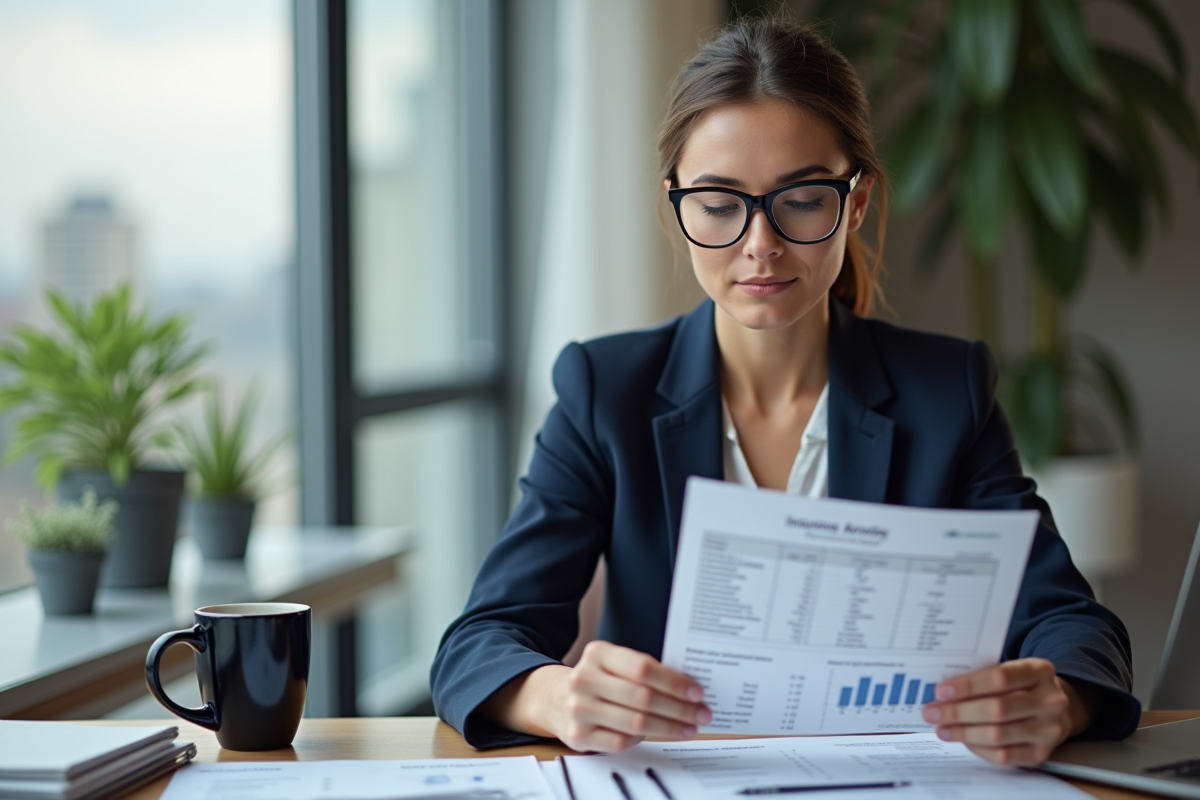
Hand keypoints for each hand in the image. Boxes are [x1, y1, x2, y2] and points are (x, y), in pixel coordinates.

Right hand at [550, 641, 711, 751]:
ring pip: (636, 722)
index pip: (642, 668)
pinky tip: (658, 733)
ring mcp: (579, 708)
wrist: (555, 699)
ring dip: (670, 727)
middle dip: (679, 708)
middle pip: (643, 697)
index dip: (673, 682)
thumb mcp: (613, 663)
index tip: (696, 692)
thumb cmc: (597, 680)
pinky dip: (644, 738)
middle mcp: (584, 679)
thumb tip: (688, 688)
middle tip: (701, 714)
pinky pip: (622, 741)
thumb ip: (642, 670)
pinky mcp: (578, 735)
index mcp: (597, 653)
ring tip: (689, 728)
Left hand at [922, 658, 1095, 766]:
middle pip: (997, 709)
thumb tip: (942, 692)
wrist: (1054, 708)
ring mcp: (1049, 730)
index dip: (968, 685)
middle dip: (958, 712)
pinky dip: (978, 748)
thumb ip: (982, 676)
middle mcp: (1050, 701)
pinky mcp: (1041, 754)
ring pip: (998, 735)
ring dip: (963, 732)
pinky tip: (962, 739)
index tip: (941, 691)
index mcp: (1040, 671)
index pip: (1000, 678)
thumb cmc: (1020, 685)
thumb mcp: (1009, 670)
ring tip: (941, 728)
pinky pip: (1004, 755)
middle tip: (931, 713)